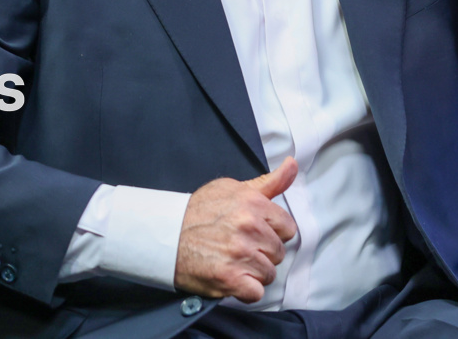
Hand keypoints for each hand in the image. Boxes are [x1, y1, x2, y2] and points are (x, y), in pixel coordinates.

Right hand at [173, 157, 298, 302]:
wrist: (164, 235)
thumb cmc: (198, 210)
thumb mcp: (232, 188)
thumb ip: (268, 182)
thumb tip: (292, 165)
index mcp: (253, 204)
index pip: (287, 228)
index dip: (273, 233)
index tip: (257, 234)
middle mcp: (249, 228)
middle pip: (278, 253)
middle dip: (263, 253)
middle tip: (240, 248)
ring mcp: (240, 254)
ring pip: (268, 274)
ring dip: (254, 273)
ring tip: (234, 263)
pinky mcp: (229, 278)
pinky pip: (256, 293)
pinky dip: (246, 291)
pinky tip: (232, 279)